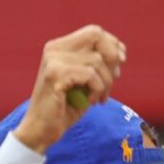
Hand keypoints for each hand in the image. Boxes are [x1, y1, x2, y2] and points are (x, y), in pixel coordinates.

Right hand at [13, 25, 126, 153]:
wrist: (42, 131)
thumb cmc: (65, 109)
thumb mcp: (85, 83)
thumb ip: (97, 64)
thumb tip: (120, 51)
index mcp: (59, 47)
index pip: (94, 31)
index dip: (112, 44)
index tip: (121, 62)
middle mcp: (54, 49)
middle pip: (97, 36)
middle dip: (112, 58)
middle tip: (114, 79)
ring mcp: (53, 60)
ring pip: (97, 60)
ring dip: (106, 83)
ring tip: (100, 98)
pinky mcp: (55, 75)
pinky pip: (91, 75)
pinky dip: (97, 90)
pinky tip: (91, 102)